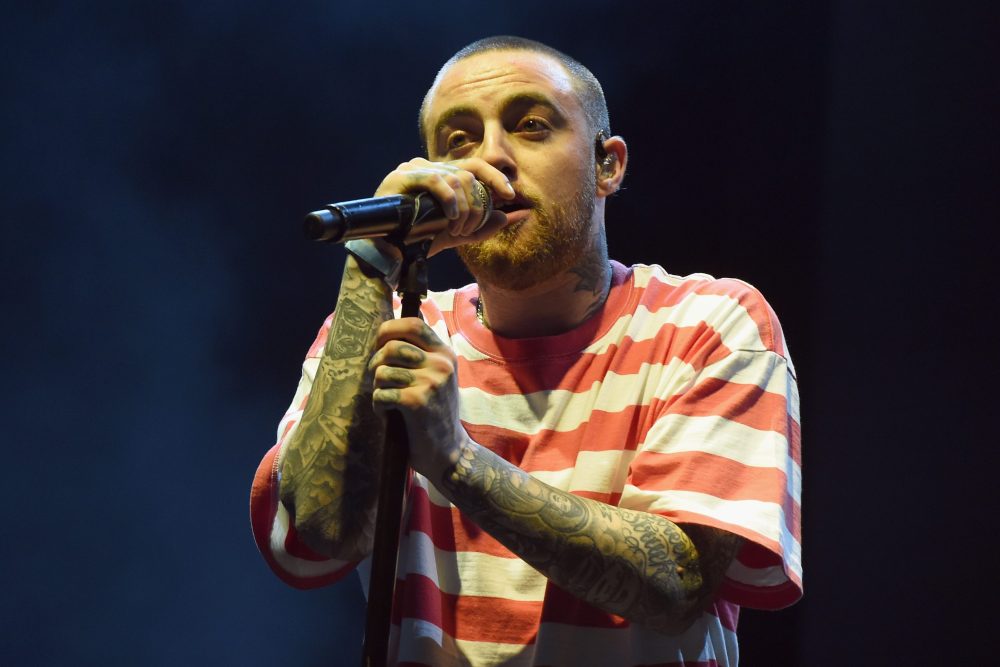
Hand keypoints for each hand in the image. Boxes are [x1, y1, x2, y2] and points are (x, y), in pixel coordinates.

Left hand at [368, 317, 465, 477]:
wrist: (448, 451)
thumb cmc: (434, 413)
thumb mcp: (436, 377)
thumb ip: (420, 355)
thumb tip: (387, 333)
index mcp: (445, 354)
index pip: (413, 324)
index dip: (389, 329)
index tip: (379, 345)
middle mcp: (441, 364)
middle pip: (392, 347)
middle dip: (376, 363)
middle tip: (379, 381)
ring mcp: (431, 382)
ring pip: (383, 372)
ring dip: (377, 388)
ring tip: (387, 401)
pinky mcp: (418, 402)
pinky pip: (381, 394)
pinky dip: (378, 405)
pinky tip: (388, 414)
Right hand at [374, 157, 515, 256]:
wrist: (387, 251)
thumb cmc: (417, 239)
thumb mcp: (456, 234)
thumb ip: (481, 227)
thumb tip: (508, 216)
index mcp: (442, 176)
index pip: (475, 166)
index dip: (496, 177)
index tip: (510, 195)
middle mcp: (429, 167)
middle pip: (468, 173)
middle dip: (478, 203)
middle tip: (470, 228)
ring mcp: (415, 169)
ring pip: (455, 178)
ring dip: (464, 208)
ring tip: (457, 229)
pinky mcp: (402, 177)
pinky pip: (436, 180)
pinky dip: (449, 199)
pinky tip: (451, 217)